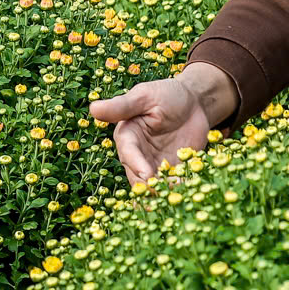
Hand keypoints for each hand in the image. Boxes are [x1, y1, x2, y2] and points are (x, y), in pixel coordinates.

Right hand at [88, 62, 236, 187]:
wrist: (195, 102)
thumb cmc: (167, 94)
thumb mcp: (145, 96)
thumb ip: (122, 106)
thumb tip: (93, 108)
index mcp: (127, 136)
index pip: (128, 153)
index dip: (136, 164)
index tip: (147, 173)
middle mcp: (137, 154)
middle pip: (137, 175)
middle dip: (148, 185)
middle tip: (161, 192)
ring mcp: (155, 165)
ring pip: (152, 185)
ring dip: (161, 192)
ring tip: (175, 195)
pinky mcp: (172, 171)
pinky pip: (171, 184)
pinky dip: (178, 190)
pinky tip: (188, 192)